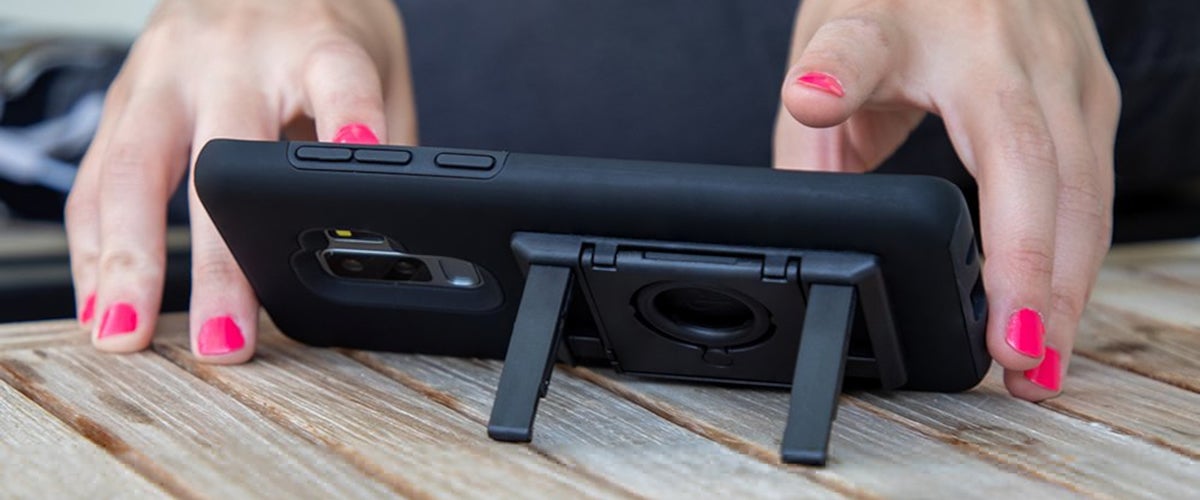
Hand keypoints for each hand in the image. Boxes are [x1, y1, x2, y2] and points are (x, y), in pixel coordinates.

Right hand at [66, 0, 417, 362]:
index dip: (351, 122)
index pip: (340, 80)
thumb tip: (391, 247)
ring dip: (128, 260)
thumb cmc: (323, 27)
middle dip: (220, 260)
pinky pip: (97, 173)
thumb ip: (384, 144)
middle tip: (227, 338)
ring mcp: (170, 70)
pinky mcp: (126, 90)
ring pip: (135, 167)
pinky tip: (101, 300)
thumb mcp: (375, 65)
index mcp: (316, 43)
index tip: (363, 164)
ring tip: (128, 332)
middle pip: (221, 158)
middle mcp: (236, 55)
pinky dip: (93, 245)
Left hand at [773, 0, 1119, 399]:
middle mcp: (1041, 67)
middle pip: (1067, 196)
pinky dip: (1075, 251)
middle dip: (1051, 294)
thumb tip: (803, 202)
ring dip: (1072, 286)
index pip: (1011, 164)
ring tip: (1040, 367)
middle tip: (1024, 376)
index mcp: (978, 53)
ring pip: (1092, 199)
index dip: (1012, 256)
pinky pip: (1093, 185)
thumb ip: (818, 108)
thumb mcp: (837, 25)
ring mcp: (1076, 79)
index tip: (1000, 331)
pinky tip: (1054, 301)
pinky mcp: (1087, 95)